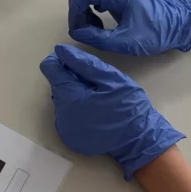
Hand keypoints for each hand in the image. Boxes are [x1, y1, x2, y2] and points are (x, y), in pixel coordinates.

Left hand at [40, 44, 183, 178]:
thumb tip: (60, 50)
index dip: (60, 59)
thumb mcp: (112, 79)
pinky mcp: (69, 138)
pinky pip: (66, 114)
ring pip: (61, 99)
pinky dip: (76, 108)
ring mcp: (64, 129)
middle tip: (95, 81)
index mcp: (70, 98)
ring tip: (97, 96)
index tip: (75, 59)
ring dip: (74, 93)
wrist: (140, 141)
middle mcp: (61, 115)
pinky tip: (94, 110)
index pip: (50, 70)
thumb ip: (84, 63)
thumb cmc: (129, 107)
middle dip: (71, 77)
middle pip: (57, 85)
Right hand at [68, 0, 190, 54]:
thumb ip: (96, 38)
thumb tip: (76, 33)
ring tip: (95, 28)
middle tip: (87, 31)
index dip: (74, 12)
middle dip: (78, 13)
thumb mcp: (124, 42)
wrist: (175, 23)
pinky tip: (100, 21)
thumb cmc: (154, 33)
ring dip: (84, 11)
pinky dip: (90, 8)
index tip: (78, 30)